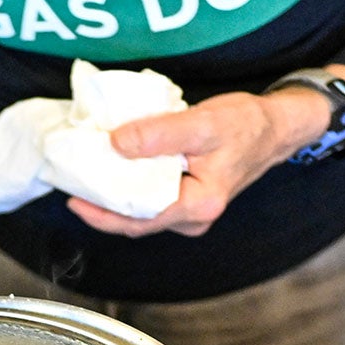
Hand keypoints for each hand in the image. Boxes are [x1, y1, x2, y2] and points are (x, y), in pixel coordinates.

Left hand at [67, 67, 344, 238]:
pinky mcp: (186, 199)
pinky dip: (128, 187)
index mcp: (198, 205)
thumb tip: (116, 144)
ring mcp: (190, 211)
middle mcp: (193, 217)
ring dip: (112, 197)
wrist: (275, 126)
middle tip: (70, 184)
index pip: (138, 218)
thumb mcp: (202, 123)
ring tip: (84, 177)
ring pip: (140, 212)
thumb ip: (159, 134)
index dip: (101, 211)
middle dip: (101, 206)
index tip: (73, 195)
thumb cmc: (246, 125)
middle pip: (134, 220)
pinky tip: (111, 171)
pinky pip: (149, 199)